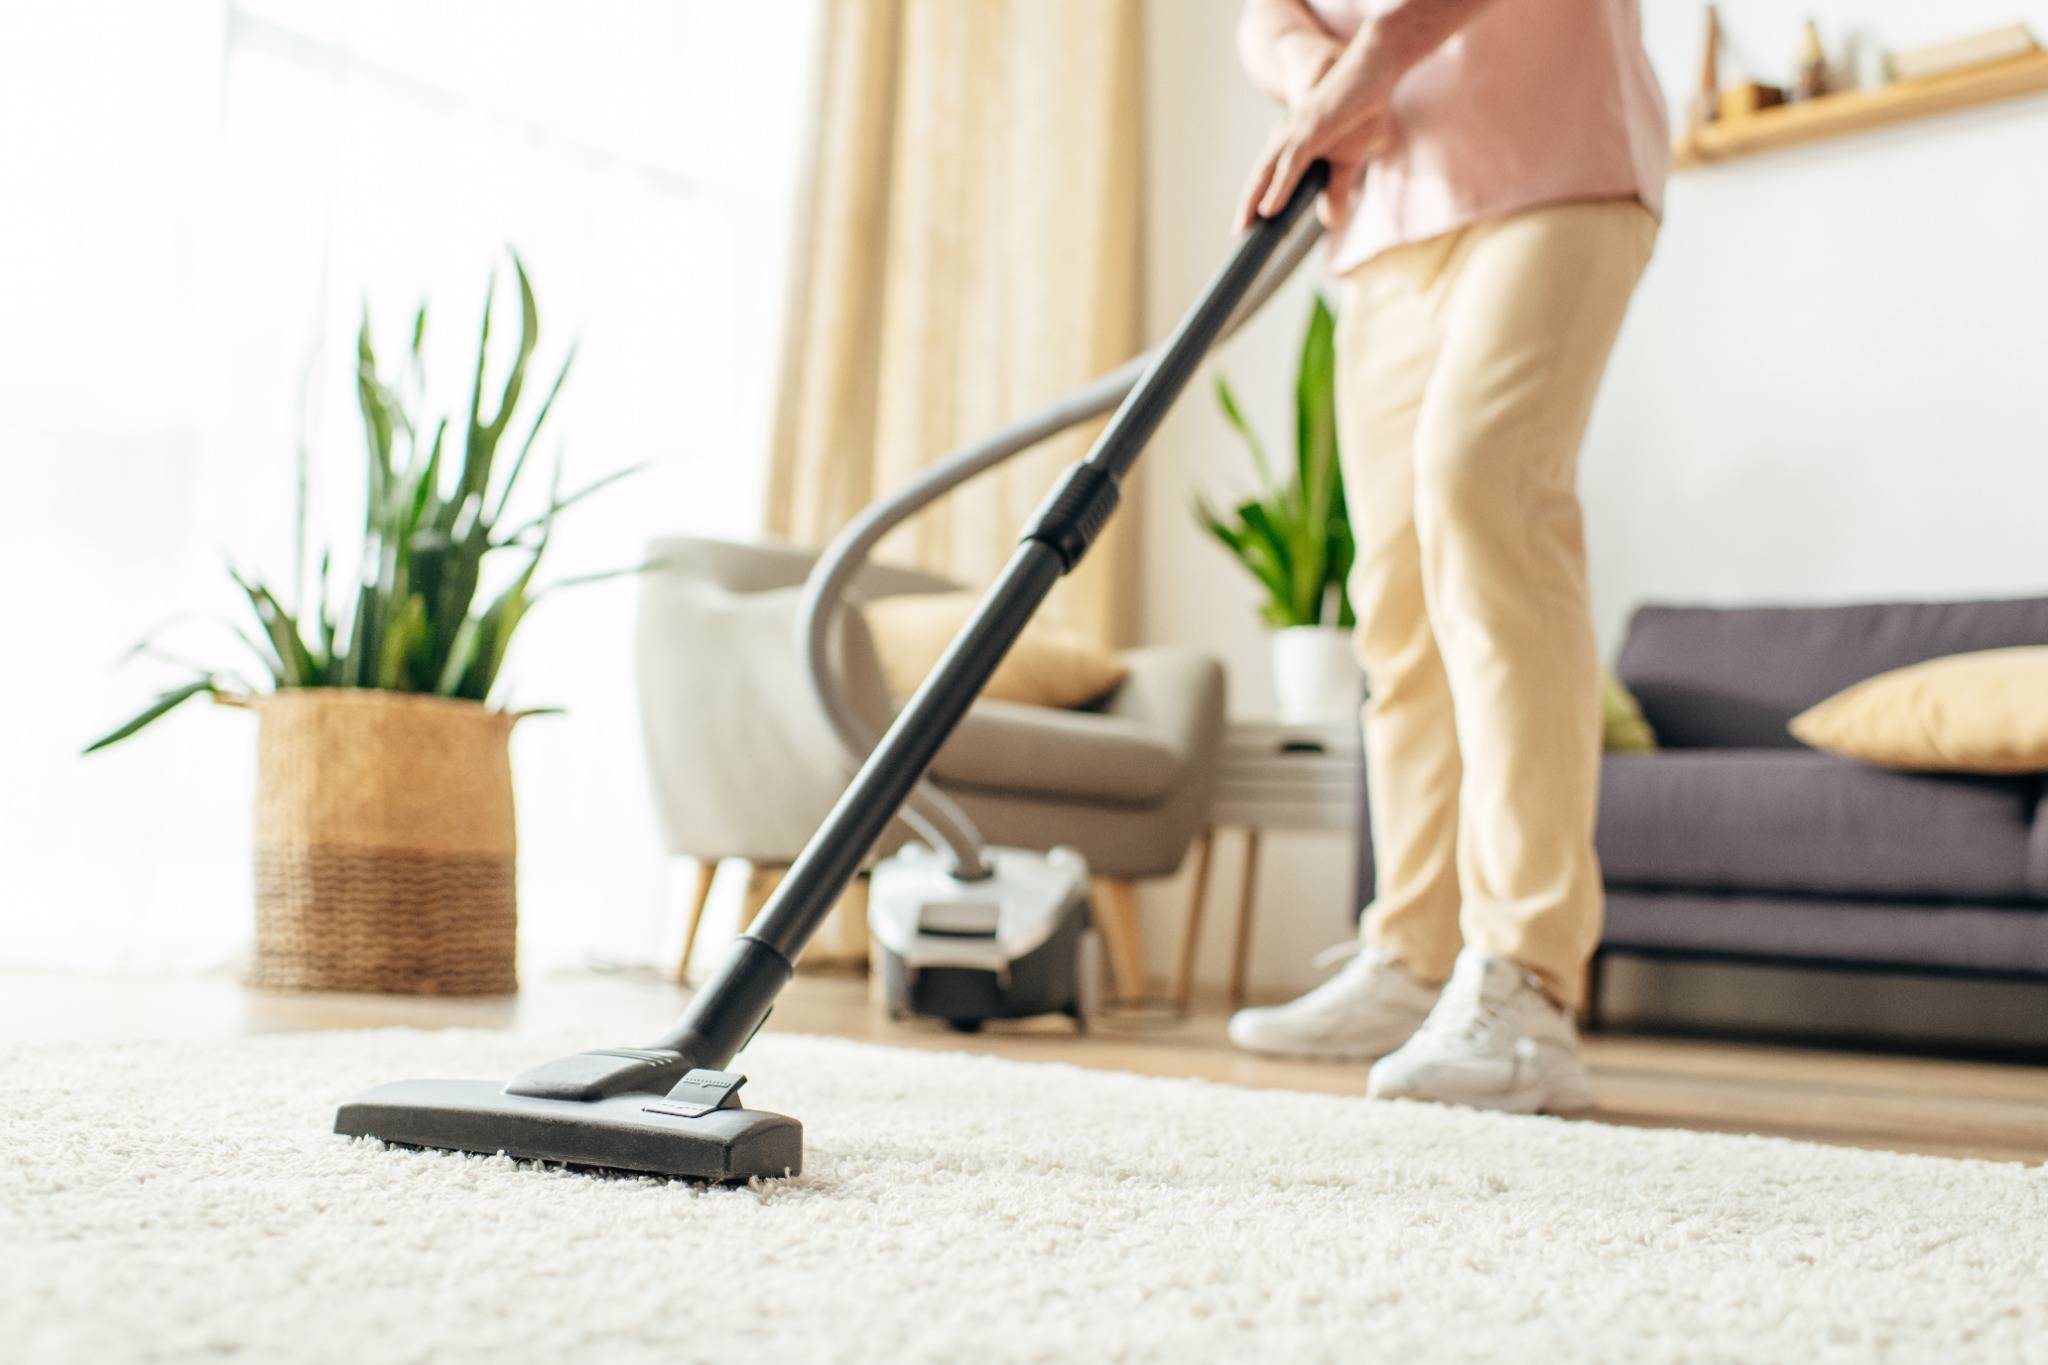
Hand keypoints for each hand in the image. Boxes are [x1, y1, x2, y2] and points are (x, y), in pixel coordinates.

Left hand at [1234, 29, 1405, 231]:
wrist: (1372, 71)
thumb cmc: (1358, 111)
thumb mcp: (1348, 160)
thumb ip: (1336, 190)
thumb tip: (1329, 223)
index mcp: (1291, 146)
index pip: (1266, 180)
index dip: (1253, 204)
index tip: (1244, 232)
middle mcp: (1286, 139)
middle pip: (1259, 178)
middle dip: (1246, 208)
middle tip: (1236, 236)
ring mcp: (1296, 133)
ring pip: (1267, 173)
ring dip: (1252, 201)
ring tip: (1242, 228)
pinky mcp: (1311, 129)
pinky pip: (1290, 163)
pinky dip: (1278, 187)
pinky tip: (1268, 209)